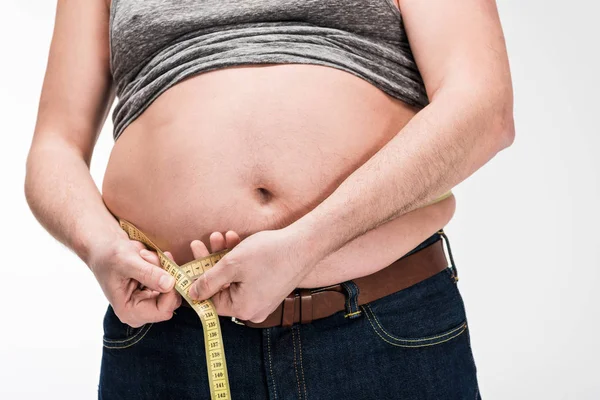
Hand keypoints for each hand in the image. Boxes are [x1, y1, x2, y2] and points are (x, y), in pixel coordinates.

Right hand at [89, 236, 181, 327]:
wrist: (104, 248)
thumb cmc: (109, 256)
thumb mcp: (127, 262)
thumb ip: (148, 274)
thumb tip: (170, 284)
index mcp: (129, 312)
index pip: (163, 310)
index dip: (170, 290)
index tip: (166, 264)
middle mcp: (141, 312)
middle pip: (171, 300)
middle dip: (166, 276)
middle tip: (150, 257)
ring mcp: (149, 302)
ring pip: (172, 289)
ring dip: (164, 268)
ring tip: (145, 255)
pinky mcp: (155, 292)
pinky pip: (171, 281)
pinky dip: (164, 266)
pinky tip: (149, 257)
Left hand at [188, 228, 317, 322]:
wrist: (305, 244)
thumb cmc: (269, 254)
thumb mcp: (231, 264)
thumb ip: (208, 281)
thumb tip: (192, 294)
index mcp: (242, 310)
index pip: (209, 301)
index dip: (196, 281)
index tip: (186, 265)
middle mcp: (253, 311)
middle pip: (221, 288)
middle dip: (209, 263)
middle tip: (197, 244)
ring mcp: (263, 301)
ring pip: (233, 280)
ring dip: (223, 258)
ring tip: (218, 237)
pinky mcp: (270, 289)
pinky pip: (247, 278)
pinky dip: (239, 261)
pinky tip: (235, 240)